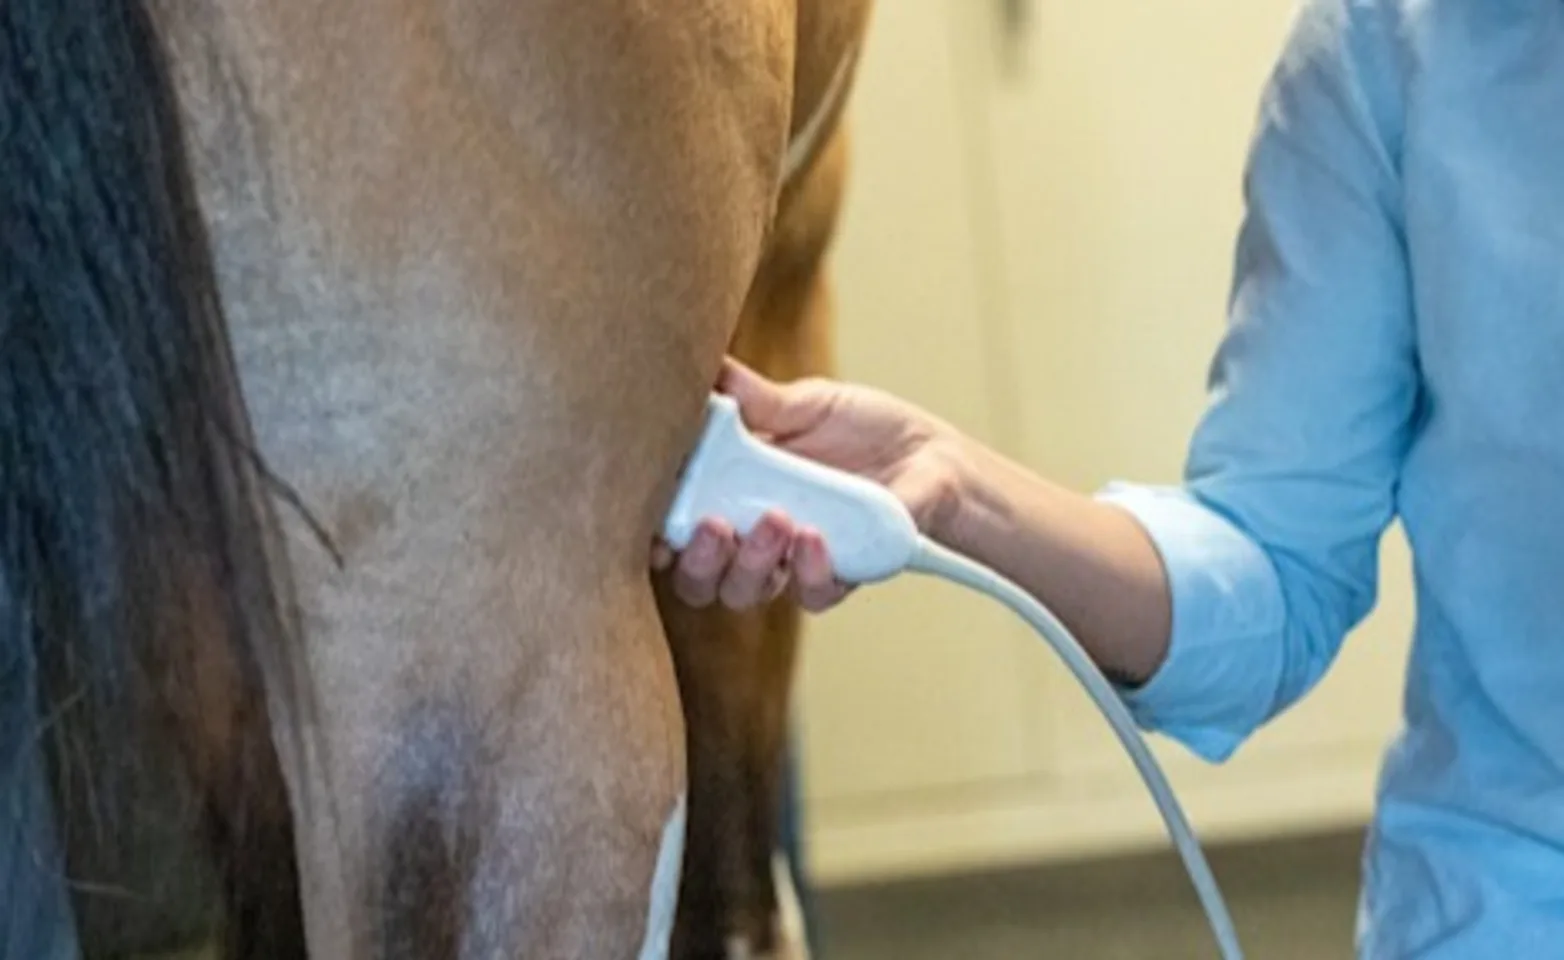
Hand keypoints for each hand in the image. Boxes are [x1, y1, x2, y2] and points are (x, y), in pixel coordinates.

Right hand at [651, 358, 967, 612]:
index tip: (651, 522)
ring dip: (750, 562)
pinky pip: (809, 594)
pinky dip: (807, 570)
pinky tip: (815, 535)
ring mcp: (790, 563)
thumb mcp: (804, 404)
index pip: (674, 527)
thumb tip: (704, 368)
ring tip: (775, 521)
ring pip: (744, 592)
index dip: (652, 535)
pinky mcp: (835, 577)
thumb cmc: (863, 429)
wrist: (930, 455)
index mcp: (729, 492)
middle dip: (697, 560)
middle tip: (713, 526)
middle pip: (698, 578)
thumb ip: (751, 400)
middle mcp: (750, 536)